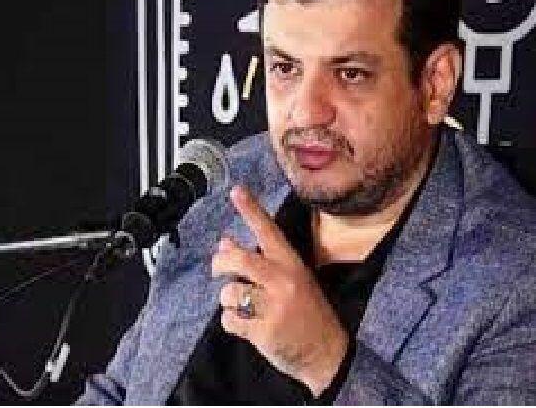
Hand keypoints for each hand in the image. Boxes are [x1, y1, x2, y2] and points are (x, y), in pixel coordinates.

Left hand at [211, 185, 348, 395]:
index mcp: (291, 265)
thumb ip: (260, 261)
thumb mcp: (290, 280)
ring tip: (242, 305)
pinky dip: (231, 322)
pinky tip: (245, 324)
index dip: (251, 210)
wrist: (327, 353)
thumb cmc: (306, 312)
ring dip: (228, 299)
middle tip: (217, 269)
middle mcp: (284, 282)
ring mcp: (275, 307)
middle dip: (220, 262)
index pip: (269, 232)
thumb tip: (225, 242)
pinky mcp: (265, 332)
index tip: (236, 190)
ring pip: (230, 292)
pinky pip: (230, 320)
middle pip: (241, 260)